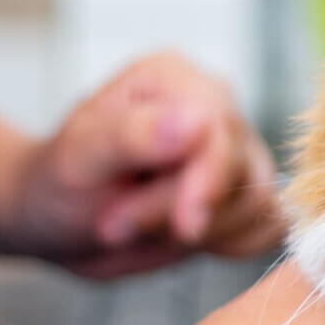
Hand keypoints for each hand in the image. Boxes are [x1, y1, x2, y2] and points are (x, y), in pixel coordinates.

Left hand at [12, 52, 284, 276]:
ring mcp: (236, 151)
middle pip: (243, 170)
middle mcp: (216, 107)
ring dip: (202, 233)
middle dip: (183, 210)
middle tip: (116, 228)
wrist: (57, 221)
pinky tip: (179, 239)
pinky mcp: (245, 193)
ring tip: (134, 231)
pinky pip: (267, 226)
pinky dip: (231, 244)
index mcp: (176, 79)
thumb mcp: (79, 158)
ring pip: (259, 203)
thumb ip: (134, 136)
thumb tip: (196, 122)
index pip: (220, 129)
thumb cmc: (57, 182)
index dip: (206, 181)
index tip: (181, 225)